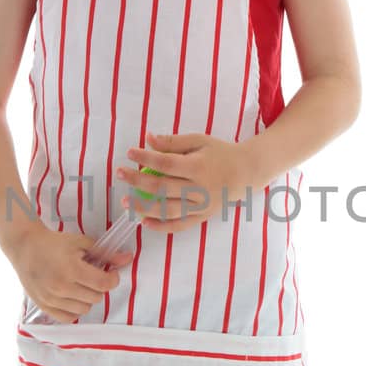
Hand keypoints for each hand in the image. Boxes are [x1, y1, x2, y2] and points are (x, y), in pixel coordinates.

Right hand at [8, 223, 134, 323]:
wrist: (24, 246)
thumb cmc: (53, 242)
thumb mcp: (81, 242)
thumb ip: (105, 253)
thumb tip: (128, 259)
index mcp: (72, 269)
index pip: (104, 284)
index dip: (113, 279)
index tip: (110, 273)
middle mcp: (61, 287)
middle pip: (96, 297)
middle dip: (99, 286)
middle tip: (92, 276)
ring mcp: (51, 299)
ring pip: (84, 309)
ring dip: (88, 298)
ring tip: (81, 285)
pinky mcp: (43, 306)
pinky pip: (68, 318)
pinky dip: (75, 310)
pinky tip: (73, 297)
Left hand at [114, 131, 253, 234]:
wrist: (246, 172)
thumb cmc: (220, 153)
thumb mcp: (199, 141)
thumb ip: (173, 142)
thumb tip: (148, 138)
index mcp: (199, 166)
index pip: (167, 164)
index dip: (146, 158)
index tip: (130, 152)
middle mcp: (200, 189)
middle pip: (163, 188)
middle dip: (138, 181)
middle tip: (120, 174)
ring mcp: (201, 206)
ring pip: (169, 210)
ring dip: (145, 207)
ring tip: (126, 202)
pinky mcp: (202, 217)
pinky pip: (180, 225)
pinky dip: (161, 227)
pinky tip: (144, 222)